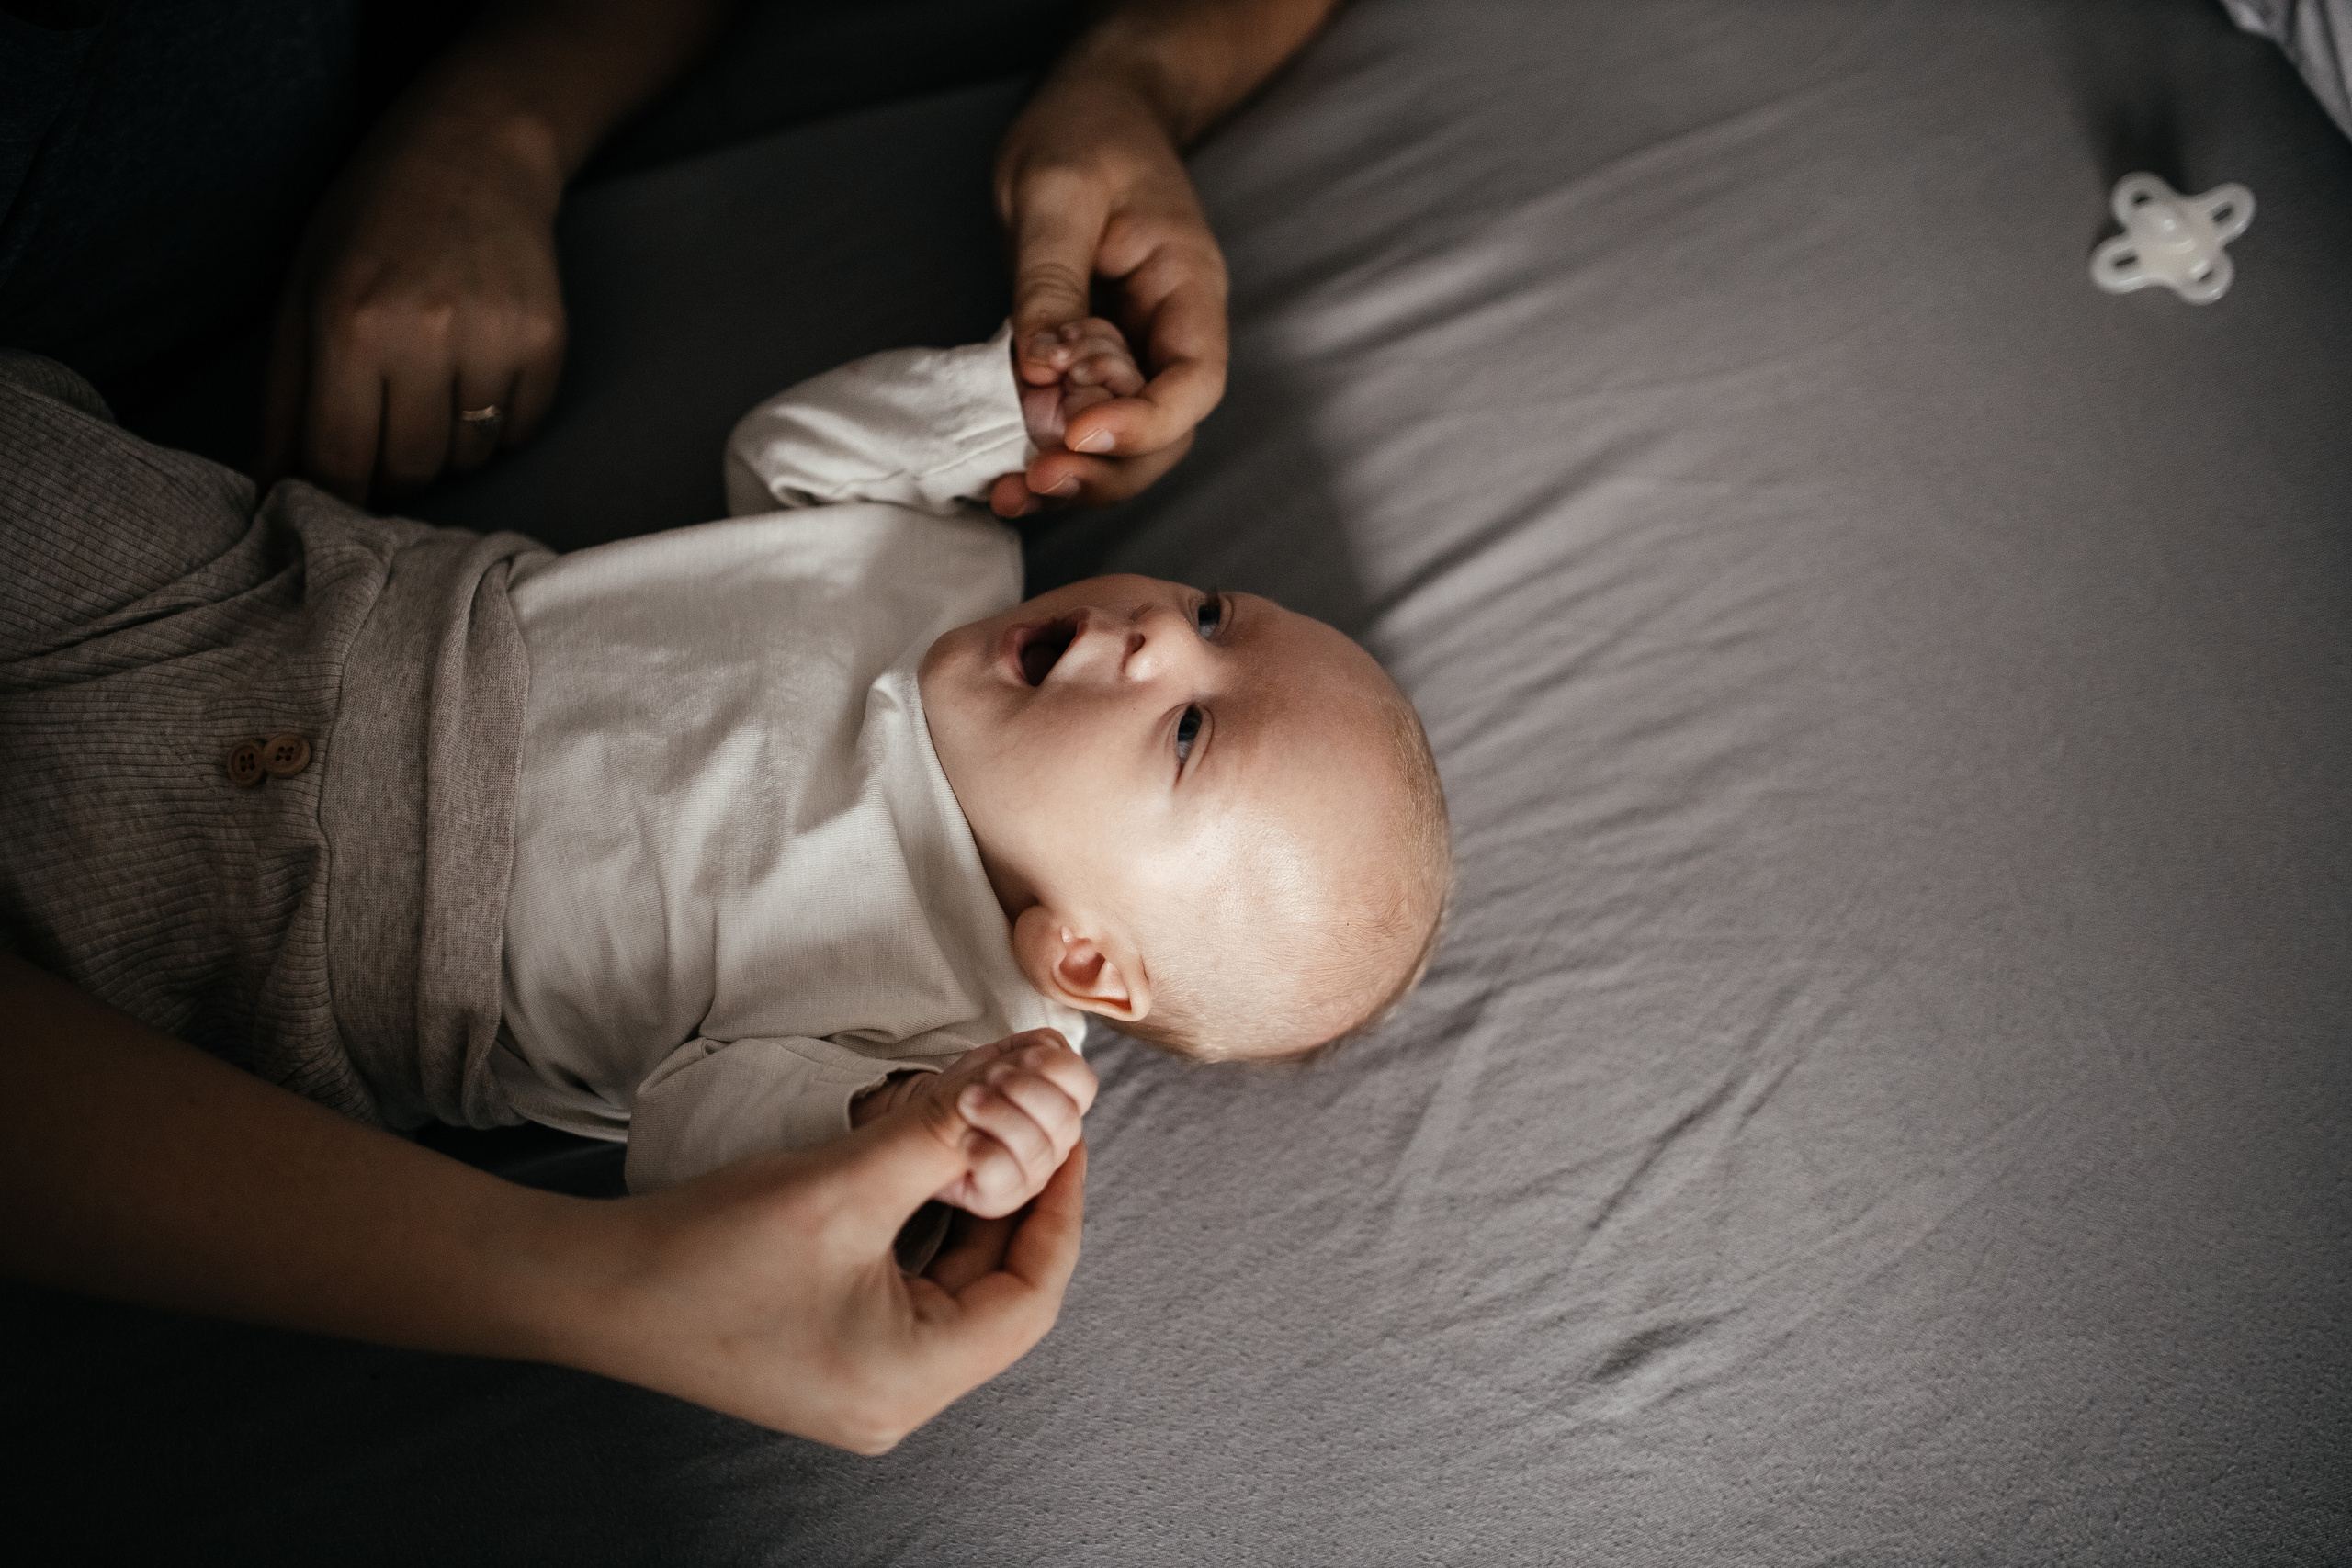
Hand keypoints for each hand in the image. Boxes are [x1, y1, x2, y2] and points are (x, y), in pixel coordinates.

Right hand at [0, 956, 1083, 1457]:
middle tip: (1028, 1119)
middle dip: (1011, 1197)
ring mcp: (859, 1377)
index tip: (1073, 1137)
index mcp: (912, 1378)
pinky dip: (915, 1221)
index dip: (1062, 1209)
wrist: (584, 1288)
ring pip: (949, 1279)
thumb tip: (1015, 1086)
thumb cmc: (704, 1251)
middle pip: (996, 1288)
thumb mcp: (841, 1185)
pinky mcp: (826, 1350)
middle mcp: (895, 1395)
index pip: (1032, 1295)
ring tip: (972, 1127)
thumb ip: (938, 1139)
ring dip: (962, 1203)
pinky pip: (902, 1282)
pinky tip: (912, 1159)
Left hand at [259, 104, 567, 503]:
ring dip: (446, 446)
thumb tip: (272, 485)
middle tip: (387, 432)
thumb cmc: (371, 224)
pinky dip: (496, 425)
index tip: (337, 492)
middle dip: (392, 468)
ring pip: (469, 457)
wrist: (473, 153)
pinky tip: (477, 376)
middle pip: (410, 469)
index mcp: (349, 324)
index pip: (340, 459)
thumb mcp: (302, 293)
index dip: (335, 492)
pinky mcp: (545, 342)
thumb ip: (284, 395)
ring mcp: (493, 339)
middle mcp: (425, 335)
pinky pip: (518, 431)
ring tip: (433, 390)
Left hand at [990, 74, 1228, 517]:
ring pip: (1127, 444)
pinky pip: (1084, 423)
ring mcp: (1134, 352)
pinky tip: (1007, 480)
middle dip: (1106, 468)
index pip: (1194, 381)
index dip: (1145, 422)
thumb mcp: (1058, 192)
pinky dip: (1049, 457)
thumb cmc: (1087, 131)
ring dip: (1077, 478)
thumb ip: (1051, 282)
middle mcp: (1170, 333)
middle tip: (1037, 478)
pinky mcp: (1093, 362)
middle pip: (1166, 434)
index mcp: (1187, 288)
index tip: (1077, 431)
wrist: (1094, 108)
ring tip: (1013, 493)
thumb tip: (1043, 370)